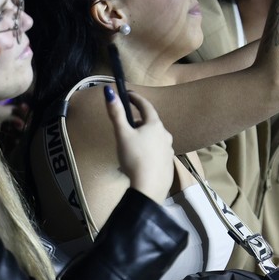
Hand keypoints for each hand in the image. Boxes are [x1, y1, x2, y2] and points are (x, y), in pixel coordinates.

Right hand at [103, 85, 173, 202]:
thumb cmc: (134, 158)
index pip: (146, 106)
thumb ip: (116, 113)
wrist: (148, 188)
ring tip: (132, 144)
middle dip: (139, 121)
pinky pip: (157, 152)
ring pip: (155, 138)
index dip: (136, 99)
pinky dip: (149, 150)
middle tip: (127, 125)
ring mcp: (168, 150)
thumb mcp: (122, 134)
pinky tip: (140, 159)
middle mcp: (165, 135)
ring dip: (145, 137)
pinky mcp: (168, 164)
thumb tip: (109, 92)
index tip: (128, 94)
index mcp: (155, 125)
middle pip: (151, 123)